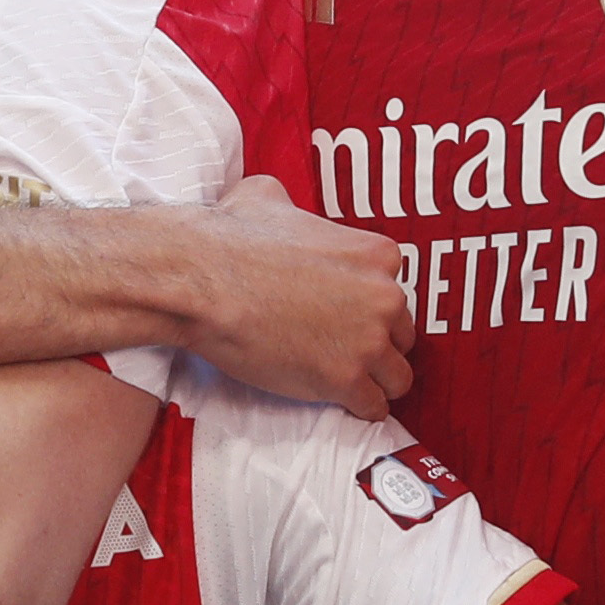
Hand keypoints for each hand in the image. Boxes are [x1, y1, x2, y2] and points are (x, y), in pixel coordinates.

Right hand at [178, 174, 411, 416]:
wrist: (202, 280)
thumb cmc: (230, 238)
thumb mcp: (268, 197)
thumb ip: (291, 205)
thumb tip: (277, 205)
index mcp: (376, 254)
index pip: (393, 290)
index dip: (367, 306)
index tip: (344, 314)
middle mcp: (384, 296)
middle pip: (401, 334)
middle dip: (375, 343)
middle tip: (339, 347)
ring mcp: (368, 341)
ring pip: (397, 376)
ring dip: (374, 380)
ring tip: (343, 380)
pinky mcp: (345, 379)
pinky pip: (373, 407)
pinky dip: (358, 407)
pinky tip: (337, 399)